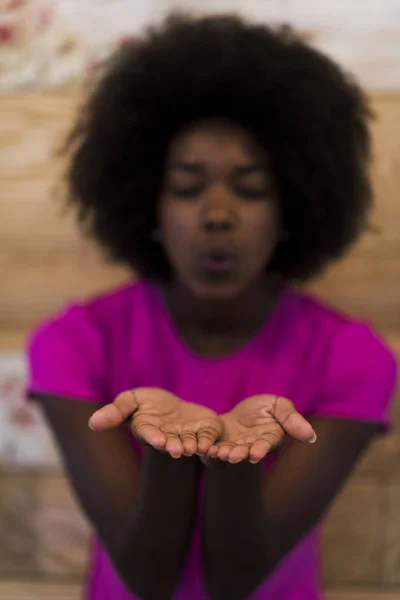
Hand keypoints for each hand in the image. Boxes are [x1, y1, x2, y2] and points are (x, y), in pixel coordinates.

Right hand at [88, 388, 221, 457]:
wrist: (172, 404)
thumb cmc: (147, 403)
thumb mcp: (130, 401)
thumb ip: (115, 412)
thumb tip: (92, 422)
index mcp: (149, 430)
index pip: (150, 434)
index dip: (154, 437)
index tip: (158, 440)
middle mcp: (168, 437)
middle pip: (171, 443)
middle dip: (174, 445)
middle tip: (178, 448)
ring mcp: (187, 436)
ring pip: (190, 444)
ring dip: (191, 447)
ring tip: (194, 448)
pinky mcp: (204, 431)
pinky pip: (207, 439)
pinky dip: (208, 442)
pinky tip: (210, 445)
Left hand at [207, 394, 315, 463]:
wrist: (242, 410)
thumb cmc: (265, 408)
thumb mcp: (279, 406)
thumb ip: (292, 420)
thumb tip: (312, 436)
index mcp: (271, 437)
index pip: (267, 444)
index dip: (261, 449)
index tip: (255, 454)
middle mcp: (254, 446)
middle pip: (246, 451)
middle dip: (240, 454)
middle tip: (232, 456)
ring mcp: (237, 447)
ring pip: (231, 452)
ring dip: (224, 453)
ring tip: (219, 452)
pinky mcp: (221, 445)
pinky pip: (216, 447)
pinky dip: (211, 449)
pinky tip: (206, 448)